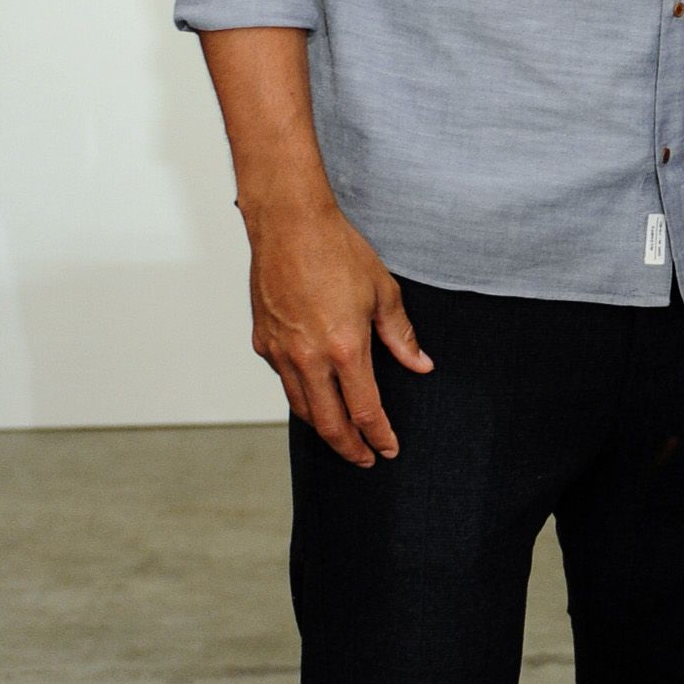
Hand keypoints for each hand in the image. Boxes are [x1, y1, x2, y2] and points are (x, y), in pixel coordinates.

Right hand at [243, 195, 432, 466]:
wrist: (289, 223)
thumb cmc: (336, 250)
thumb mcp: (383, 292)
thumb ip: (401, 335)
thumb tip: (420, 364)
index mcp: (345, 349)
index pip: (365, 412)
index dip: (379, 436)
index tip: (388, 450)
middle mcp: (309, 358)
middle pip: (328, 424)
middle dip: (349, 449)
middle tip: (364, 460)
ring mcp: (281, 352)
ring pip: (301, 407)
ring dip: (323, 427)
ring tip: (340, 435)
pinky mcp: (263, 341)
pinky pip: (284, 379)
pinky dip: (301, 392)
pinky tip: (314, 391)